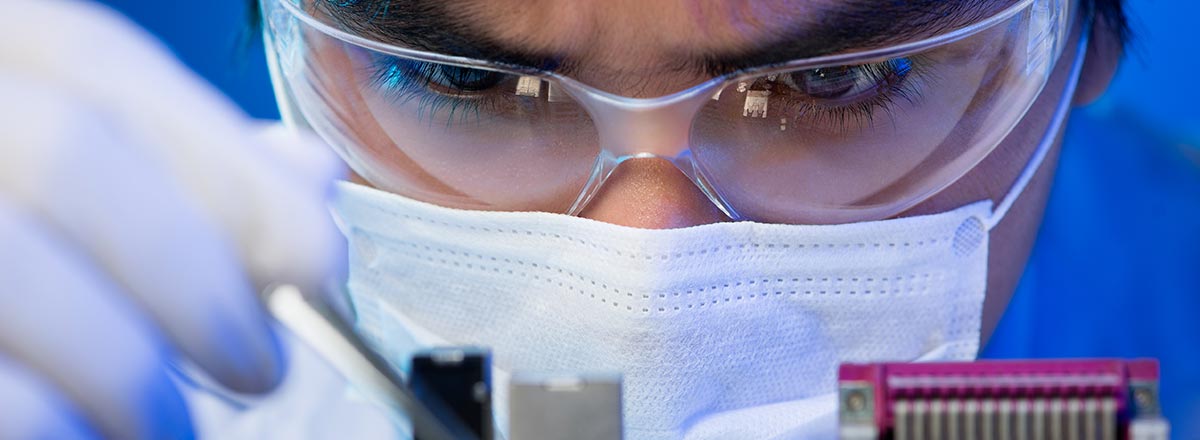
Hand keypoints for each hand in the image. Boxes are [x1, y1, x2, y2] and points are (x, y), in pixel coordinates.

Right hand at [0, 1, 344, 437]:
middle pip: (62, 151)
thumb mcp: (46, 170)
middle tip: (258, 367)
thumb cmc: (8, 260)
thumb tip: (306, 182)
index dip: (226, 167)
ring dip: (124, 361)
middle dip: (193, 274)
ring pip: (7, 256)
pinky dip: (43, 417)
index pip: (93, 63)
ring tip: (166, 422)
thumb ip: (172, 167)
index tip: (315, 264)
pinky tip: (77, 434)